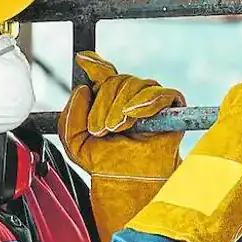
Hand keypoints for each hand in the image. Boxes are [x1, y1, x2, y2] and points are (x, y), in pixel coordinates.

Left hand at [58, 51, 186, 241]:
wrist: (127, 182)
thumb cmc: (105, 164)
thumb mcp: (75, 142)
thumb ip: (70, 117)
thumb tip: (82, 90)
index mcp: (108, 100)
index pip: (102, 73)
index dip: (94, 63)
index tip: (82, 59)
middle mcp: (129, 96)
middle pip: (116, 80)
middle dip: (103, 105)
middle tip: (99, 130)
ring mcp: (150, 100)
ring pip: (134, 85)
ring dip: (121, 108)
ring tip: (116, 130)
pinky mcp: (171, 107)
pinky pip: (161, 93)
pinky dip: (145, 102)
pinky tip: (134, 116)